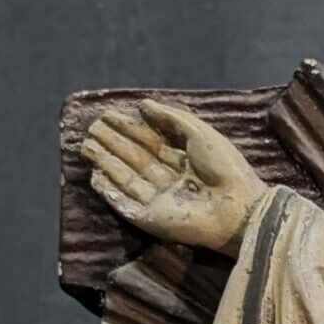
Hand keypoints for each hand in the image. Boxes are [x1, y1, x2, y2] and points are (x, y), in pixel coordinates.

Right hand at [82, 98, 266, 253]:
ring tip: (86, 144)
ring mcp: (160, 201)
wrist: (236, 207)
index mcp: (185, 160)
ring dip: (106, 162)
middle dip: (112, 142)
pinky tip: (94, 175)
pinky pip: (125, 204)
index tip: (106, 114)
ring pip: (127, 178)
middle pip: (135, 159)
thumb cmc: (225, 167)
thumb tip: (143, 103)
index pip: (151, 142)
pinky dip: (109, 192)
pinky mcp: (152, 220)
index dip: (129, 128)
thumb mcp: (199, 132)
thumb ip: (171, 117)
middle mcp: (171, 180)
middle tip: (91, 126)